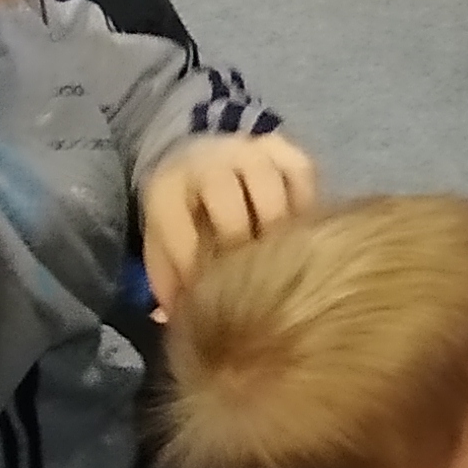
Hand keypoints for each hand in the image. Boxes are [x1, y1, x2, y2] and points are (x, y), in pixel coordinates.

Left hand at [140, 131, 317, 313]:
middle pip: (229, 208)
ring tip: (285, 265)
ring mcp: (248, 151)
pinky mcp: (283, 147)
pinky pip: (303, 176)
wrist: (195, 155)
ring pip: (271, 191)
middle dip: (242, 252)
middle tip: (256, 284)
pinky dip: (306, 207)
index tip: (212, 301)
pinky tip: (302, 235)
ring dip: (279, 233)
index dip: (197, 274)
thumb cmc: (182, 213)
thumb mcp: (161, 242)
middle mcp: (208, 163)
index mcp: (168, 189)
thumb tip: (175, 319)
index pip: (182, 234)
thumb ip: (168, 283)